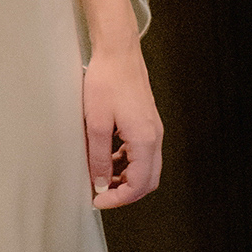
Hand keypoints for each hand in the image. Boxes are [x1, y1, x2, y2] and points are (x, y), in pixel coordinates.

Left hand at [83, 38, 162, 208]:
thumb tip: (101, 183)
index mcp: (145, 141)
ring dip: (126, 177)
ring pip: (146, 168)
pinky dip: (127, 162)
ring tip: (101, 176)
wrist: (118, 51)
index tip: (97, 200)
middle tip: (101, 194)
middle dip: (125, 192)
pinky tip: (108, 156)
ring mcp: (153, 129)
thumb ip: (100, 156)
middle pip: (147, 181)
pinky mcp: (146, 121)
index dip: (117, 199)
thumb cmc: (107, 81)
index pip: (137, 186)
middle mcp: (154, 137)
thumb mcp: (96, 122)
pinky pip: (142, 152)